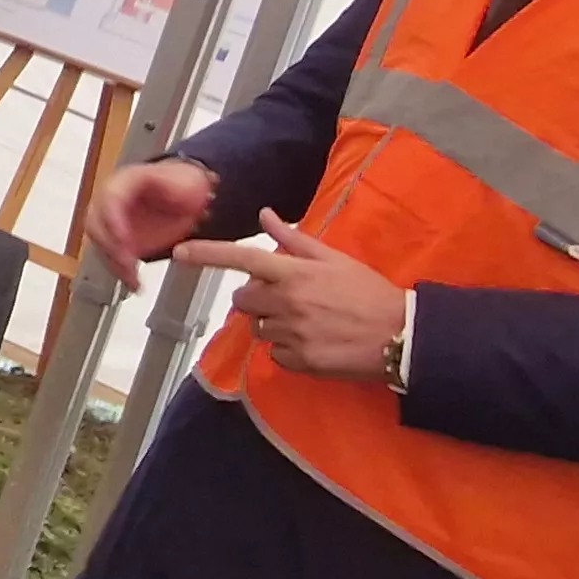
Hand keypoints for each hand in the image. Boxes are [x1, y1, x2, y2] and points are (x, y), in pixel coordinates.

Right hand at [84, 159, 215, 292]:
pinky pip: (109, 255)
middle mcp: (112, 199)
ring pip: (100, 242)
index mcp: (127, 181)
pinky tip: (133, 281)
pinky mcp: (116, 238)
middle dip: (111, 247)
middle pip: (97, 222)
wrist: (185, 195)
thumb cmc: (183, 186)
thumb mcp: (186, 180)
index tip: (122, 240)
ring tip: (133, 278)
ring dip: (114, 262)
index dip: (112, 220)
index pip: (110, 197)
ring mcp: (111, 218)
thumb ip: (174, 188)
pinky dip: (120, 270)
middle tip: (128, 263)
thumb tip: (169, 193)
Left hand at [176, 210, 404, 380]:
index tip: (179, 252)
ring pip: (258, 329)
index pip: (243, 259)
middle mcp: (287, 303)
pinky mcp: (298, 362)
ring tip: (307, 322)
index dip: (208, 255)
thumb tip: (265, 216)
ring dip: (272, 325)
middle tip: (287, 298)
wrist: (399, 335)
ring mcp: (291, 335)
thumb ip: (295, 241)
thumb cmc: (367, 292)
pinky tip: (313, 342)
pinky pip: (275, 355)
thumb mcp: (334, 260)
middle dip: (255, 299)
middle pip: (243, 301)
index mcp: (295, 273)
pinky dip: (287, 350)